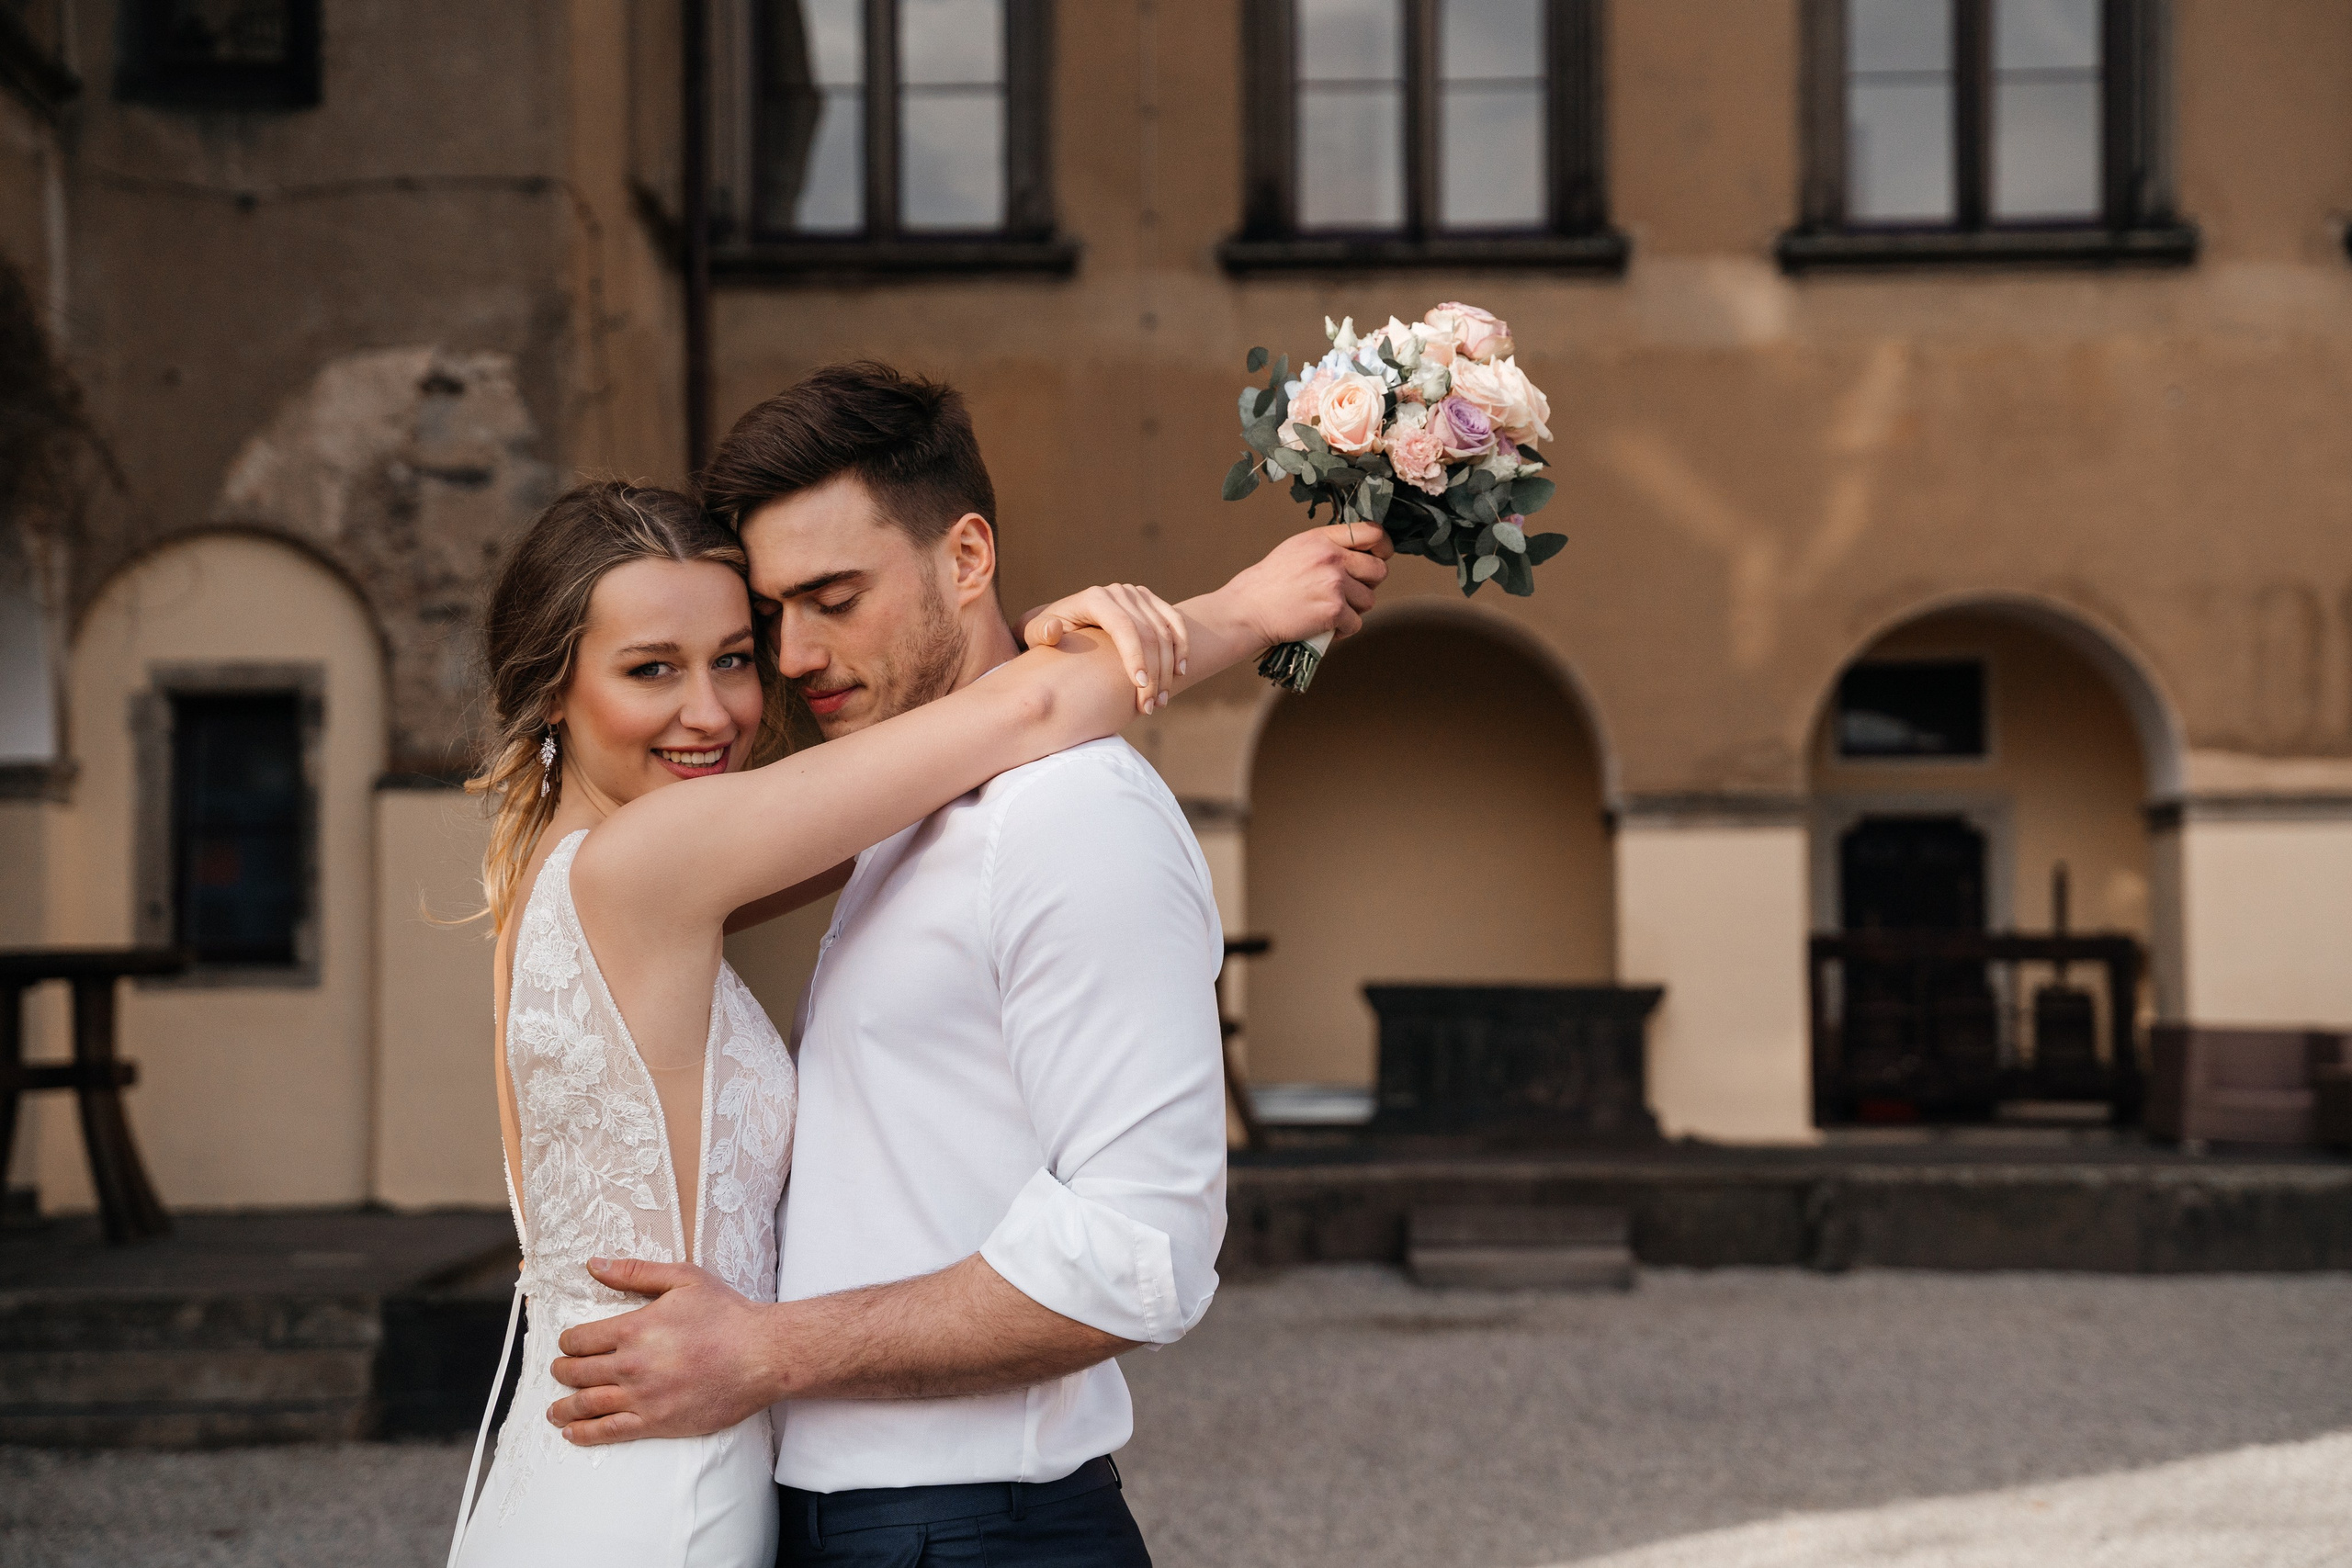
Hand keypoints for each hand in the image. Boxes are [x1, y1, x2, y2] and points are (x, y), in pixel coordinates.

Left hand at [543, 1257, 778, 1445]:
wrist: (762, 1355)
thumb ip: (635, 1272)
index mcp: (634, 1328)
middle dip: (562, 1371)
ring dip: (563, 1407)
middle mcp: (631, 1365)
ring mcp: (642, 1397)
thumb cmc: (727, 1314)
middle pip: (577, 1372)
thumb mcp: (684, 1279)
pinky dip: (584, 1433)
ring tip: (554, 1409)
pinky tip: (572, 1433)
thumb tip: (595, 1264)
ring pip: (586, 1405)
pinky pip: (609, 1432)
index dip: (568, 1341)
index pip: (580, 1339)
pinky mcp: (657, 1423)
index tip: (569, 1343)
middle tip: (561, 1371)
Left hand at [1022, 583, 1189, 713]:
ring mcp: (1137, 595)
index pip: (1124, 626)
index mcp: (1094, 599)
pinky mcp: (1151, 602)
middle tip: (1150, 706)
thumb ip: (1040, 633)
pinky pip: (1174, 624)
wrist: (1064, 620)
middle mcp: (1119, 593)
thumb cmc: (1047, 634)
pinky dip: (1181, 648)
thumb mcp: (1036, 633)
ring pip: (1164, 631)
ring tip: (1161, 700)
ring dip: (1168, 668)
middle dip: (1154, 672)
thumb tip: (1053, 630)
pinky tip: (1180, 673)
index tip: (1139, 687)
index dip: (1135, 656)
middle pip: (1147, 632)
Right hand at [1218, 521, 1391, 648]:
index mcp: (1323, 539)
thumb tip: (1363, 553)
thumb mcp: (1298, 548)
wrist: (1249, 609)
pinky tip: (1326, 626)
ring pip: (1369, 599)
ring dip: (1354, 609)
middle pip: (1379, 570)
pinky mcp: (1333, 611)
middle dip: (1368, 584)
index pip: (1372, 533)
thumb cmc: (1271, 582)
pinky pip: (1356, 622)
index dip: (1382, 547)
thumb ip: (1329, 546)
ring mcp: (1334, 585)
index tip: (1378, 557)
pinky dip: (1344, 629)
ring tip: (1330, 610)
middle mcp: (1332, 558)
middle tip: (1349, 592)